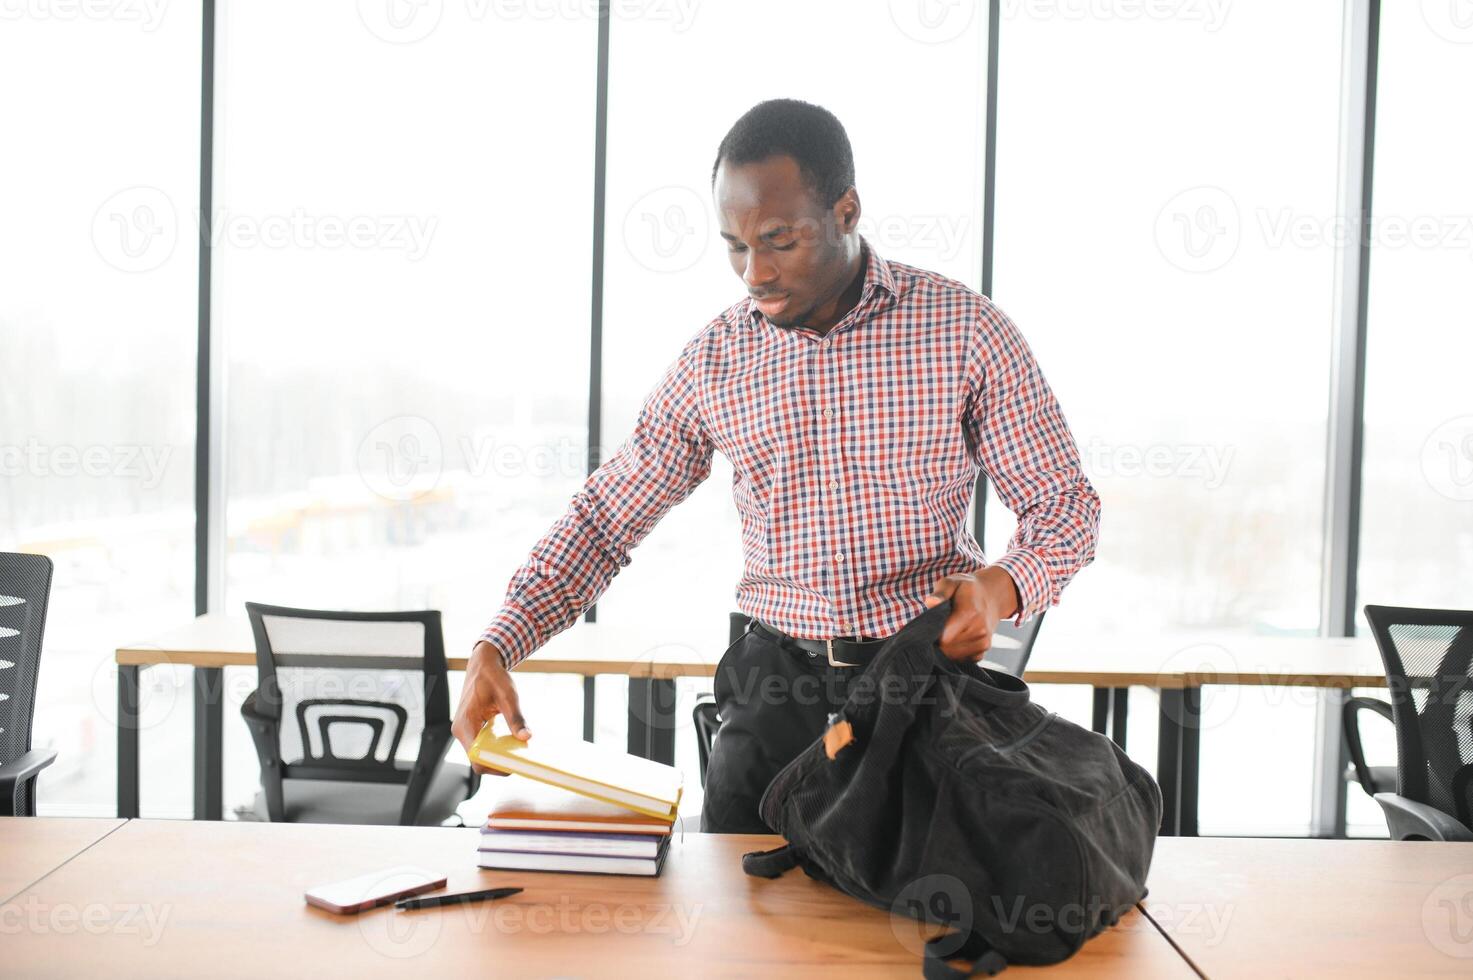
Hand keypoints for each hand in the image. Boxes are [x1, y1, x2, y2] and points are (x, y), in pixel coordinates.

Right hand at [453, 641, 531, 775]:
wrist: (482, 664)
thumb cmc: (492, 677)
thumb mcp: (508, 696)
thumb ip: (516, 718)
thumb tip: (526, 737)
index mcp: (465, 724)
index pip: (476, 757)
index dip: (493, 766)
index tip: (512, 765)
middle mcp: (461, 730)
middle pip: (478, 759)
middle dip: (499, 762)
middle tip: (520, 760)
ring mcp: (465, 731)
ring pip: (480, 753)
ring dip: (498, 755)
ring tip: (518, 752)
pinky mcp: (471, 729)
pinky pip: (483, 745)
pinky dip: (496, 747)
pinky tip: (511, 743)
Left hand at [923, 567, 1020, 662]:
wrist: (992, 596)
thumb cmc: (967, 589)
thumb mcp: (952, 581)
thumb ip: (941, 592)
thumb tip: (931, 602)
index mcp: (970, 613)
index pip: (944, 638)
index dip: (932, 634)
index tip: (929, 625)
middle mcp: (980, 630)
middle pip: (947, 648)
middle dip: (937, 641)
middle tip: (938, 626)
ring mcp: (983, 642)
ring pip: (954, 656)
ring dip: (946, 647)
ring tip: (948, 630)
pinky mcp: (983, 650)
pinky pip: (963, 659)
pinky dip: (955, 651)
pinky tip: (956, 637)